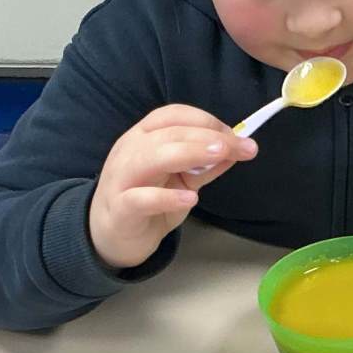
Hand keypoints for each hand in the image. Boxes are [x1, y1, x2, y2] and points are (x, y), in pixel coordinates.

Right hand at [87, 105, 255, 270]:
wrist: (112, 237)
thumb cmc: (149, 200)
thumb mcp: (182, 179)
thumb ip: (206, 166)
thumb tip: (239, 149)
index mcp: (143, 137)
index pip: (172, 116)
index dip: (205, 120)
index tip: (235, 135)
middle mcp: (129, 151)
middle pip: (168, 134)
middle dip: (208, 137)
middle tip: (240, 146)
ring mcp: (121, 179)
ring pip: (151, 157)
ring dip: (188, 153)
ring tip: (220, 156)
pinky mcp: (120, 209)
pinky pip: (140, 199)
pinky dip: (166, 197)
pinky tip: (190, 198)